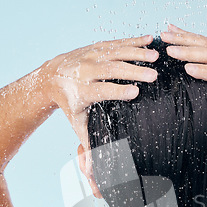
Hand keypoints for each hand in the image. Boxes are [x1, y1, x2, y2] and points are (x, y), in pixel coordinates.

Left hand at [40, 35, 158, 145]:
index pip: (103, 91)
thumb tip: (93, 166)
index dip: (119, 91)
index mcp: (83, 91)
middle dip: (134, 71)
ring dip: (137, 53)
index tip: (136, 92)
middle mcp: (87, 71)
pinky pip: (117, 42)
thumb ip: (87, 140)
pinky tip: (149, 40)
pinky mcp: (97, 47)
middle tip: (154, 74)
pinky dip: (133, 40)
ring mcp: (92, 56)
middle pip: (112, 70)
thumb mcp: (77, 121)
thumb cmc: (69, 102)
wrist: (51, 75)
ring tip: (155, 56)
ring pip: (116, 53)